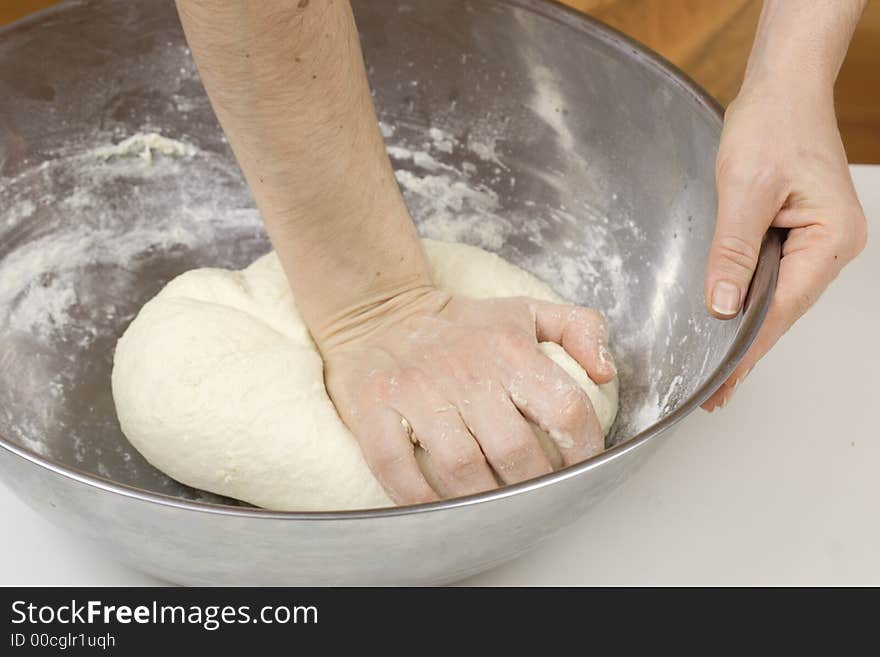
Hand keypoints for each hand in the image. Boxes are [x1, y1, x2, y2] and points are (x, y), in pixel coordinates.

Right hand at [322, 289, 615, 503]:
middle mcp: (465, 371)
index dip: (583, 449)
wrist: (380, 311)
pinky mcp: (372, 409)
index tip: (580, 468)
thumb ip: (579, 329)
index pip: (565, 409)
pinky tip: (438, 508)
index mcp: (510, 349)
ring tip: (494, 508)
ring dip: (483, 500)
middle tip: (535, 496)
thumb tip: (605, 374)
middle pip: (515, 451)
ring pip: (460, 467)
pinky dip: (419, 498)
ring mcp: (415, 392)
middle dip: (533, 485)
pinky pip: (397, 468)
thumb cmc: (462, 324)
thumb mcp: (526, 311)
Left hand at [703, 81, 866, 409]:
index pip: (782, 308)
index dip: (749, 348)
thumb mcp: (744, 191)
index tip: (725, 382)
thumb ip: (734, 251)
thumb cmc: (772, 126)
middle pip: (784, 310)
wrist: (782, 90)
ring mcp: (819, 241)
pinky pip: (775, 277)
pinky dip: (752, 300)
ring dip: (749, 329)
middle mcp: (832, 246)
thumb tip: (726, 306)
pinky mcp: (801, 233)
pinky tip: (734, 322)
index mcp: (830, 239)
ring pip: (779, 297)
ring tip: (722, 369)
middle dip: (748, 348)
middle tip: (718, 391)